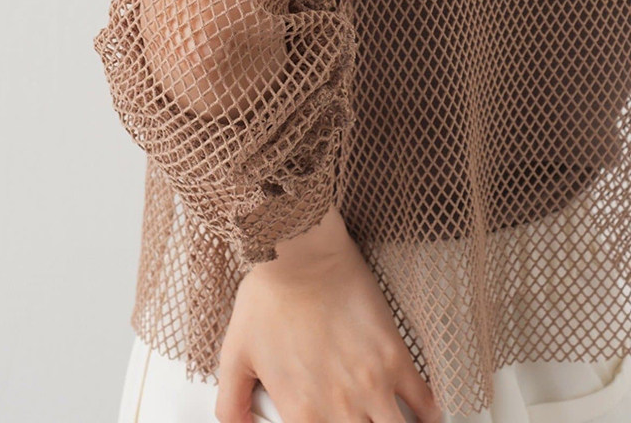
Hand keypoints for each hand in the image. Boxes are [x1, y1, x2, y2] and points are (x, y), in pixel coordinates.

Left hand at [215, 204, 442, 422]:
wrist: (301, 253)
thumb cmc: (269, 294)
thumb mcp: (235, 353)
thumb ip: (231, 404)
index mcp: (302, 412)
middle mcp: (341, 406)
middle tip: (356, 421)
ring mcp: (373, 384)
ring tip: (386, 422)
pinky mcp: (396, 358)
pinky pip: (425, 403)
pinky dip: (427, 417)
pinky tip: (421, 417)